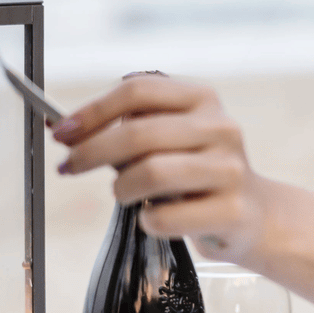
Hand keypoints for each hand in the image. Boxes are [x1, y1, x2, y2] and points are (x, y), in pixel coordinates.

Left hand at [52, 75, 269, 258]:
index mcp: (202, 98)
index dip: (93, 111)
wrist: (252, 215)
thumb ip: (125, 130)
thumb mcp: (168, 140)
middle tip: (67, 167)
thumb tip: (63, 129)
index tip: (62, 132)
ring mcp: (229, 169)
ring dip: (122, 188)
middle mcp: (220, 127)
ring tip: (125, 194)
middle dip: (91, 152)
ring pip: (150, 173)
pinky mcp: (232, 211)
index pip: (138, 91)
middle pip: (139, 132)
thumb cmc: (194, 174)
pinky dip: (146, 221)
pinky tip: (154, 218)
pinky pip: (164, 217)